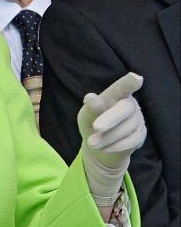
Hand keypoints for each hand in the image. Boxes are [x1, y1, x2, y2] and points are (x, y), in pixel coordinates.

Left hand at [78, 72, 146, 202]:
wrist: (99, 146)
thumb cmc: (92, 122)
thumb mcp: (87, 115)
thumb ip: (91, 107)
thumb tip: (91, 98)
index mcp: (115, 95)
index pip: (122, 87)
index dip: (129, 83)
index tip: (135, 78)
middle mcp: (129, 104)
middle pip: (125, 108)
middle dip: (110, 118)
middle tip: (96, 127)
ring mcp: (138, 120)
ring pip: (126, 128)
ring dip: (106, 137)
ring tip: (92, 143)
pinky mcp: (140, 135)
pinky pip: (130, 141)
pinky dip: (115, 146)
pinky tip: (104, 148)